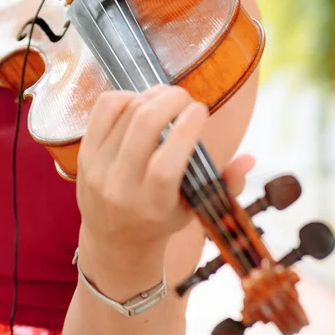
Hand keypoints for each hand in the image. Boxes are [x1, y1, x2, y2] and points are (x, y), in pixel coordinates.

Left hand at [76, 84, 253, 253]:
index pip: (166, 163)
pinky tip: (139, 103)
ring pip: (126, 111)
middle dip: (171, 99)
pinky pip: (103, 109)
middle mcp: (120, 187)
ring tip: (166, 98)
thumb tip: (250, 159)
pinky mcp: (83, 153)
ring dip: (152, 95)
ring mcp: (97, 169)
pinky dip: (126, 96)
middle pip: (144, 126)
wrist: (114, 239)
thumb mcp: (196, 211)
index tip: (201, 111)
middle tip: (185, 98)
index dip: (187, 128)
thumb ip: (226, 186)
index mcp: (153, 206)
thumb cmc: (161, 220)